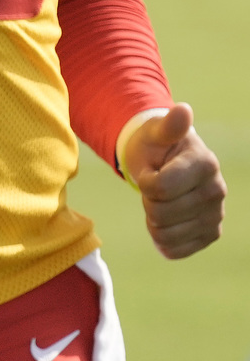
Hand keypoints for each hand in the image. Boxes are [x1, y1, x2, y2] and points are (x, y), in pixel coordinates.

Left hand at [125, 103, 224, 258]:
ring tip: (160, 201)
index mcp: (205, 164)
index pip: (159, 188)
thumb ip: (168, 126)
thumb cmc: (155, 145)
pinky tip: (165, 222)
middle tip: (154, 186)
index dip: (144, 181)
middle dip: (148, 200)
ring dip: (152, 219)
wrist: (163, 163)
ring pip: (165, 234)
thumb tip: (182, 110)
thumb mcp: (155, 132)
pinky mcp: (210, 234)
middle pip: (160, 213)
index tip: (151, 170)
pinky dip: (162, 240)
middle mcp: (217, 191)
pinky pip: (176, 250)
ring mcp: (216, 214)